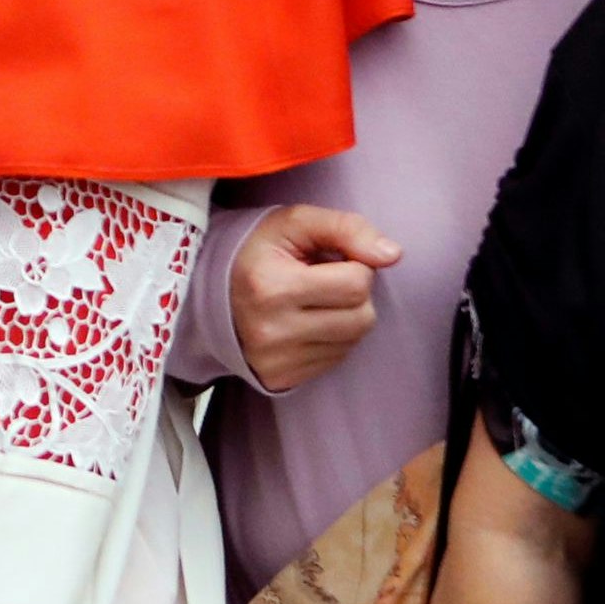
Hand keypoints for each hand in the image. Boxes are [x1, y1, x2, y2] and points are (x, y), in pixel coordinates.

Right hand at [230, 205, 400, 393]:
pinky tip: (306, 322)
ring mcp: (276, 360)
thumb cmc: (260, 252)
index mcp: (272, 287)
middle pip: (362, 317)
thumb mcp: (296, 224)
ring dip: (345, 316)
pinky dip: (332, 338)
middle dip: (354, 294)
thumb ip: (348, 228)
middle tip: (324, 281)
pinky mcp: (281, 379)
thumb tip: (393, 255)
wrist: (211, 293)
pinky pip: (337, 359)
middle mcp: (272, 331)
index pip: (357, 283)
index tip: (329, 259)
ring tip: (313, 301)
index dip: (354, 264)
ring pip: (353, 340)